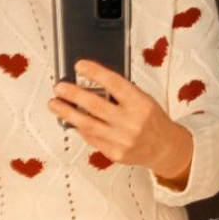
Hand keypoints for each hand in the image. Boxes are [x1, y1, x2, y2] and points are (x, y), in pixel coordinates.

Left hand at [48, 58, 193, 188]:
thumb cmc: (152, 120)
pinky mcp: (114, 153)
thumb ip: (121, 93)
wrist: (164, 148)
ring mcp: (121, 140)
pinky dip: (80, 128)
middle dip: (73, 95)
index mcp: (140, 103)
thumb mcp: (143, 99)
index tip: (79, 65)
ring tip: (55, 104)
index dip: (95, 72)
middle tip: (59, 87)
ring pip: (88, 125)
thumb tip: (92, 83)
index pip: (114, 83)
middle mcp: (130, 122)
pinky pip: (92, 139)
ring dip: (68, 113)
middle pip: (95, 106)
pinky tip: (71, 120)